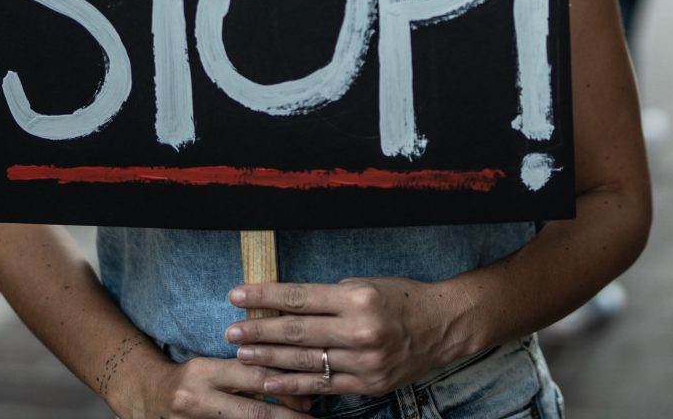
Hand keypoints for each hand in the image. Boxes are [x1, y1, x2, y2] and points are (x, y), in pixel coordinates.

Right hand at [116, 353, 313, 418]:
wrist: (146, 396)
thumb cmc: (190, 378)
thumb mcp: (212, 365)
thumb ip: (244, 369)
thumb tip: (291, 377)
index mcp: (205, 372)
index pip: (252, 375)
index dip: (284, 385)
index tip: (311, 394)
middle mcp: (196, 399)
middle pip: (252, 411)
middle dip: (286, 417)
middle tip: (312, 418)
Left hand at [225, 278, 456, 398]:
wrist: (443, 326)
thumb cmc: (400, 298)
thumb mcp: (365, 285)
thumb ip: (328, 298)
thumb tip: (284, 305)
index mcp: (357, 299)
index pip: (300, 298)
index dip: (265, 297)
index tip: (237, 295)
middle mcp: (360, 331)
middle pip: (297, 332)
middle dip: (259, 331)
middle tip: (230, 330)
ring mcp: (364, 362)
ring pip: (306, 362)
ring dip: (269, 358)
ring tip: (242, 353)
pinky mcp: (367, 384)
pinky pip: (323, 387)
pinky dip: (294, 386)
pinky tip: (269, 381)